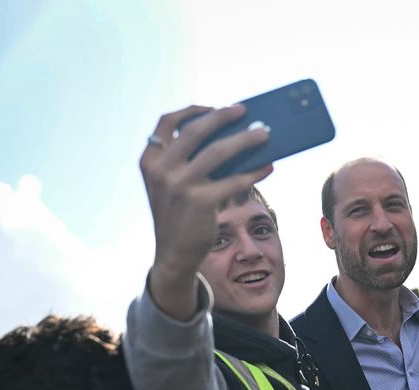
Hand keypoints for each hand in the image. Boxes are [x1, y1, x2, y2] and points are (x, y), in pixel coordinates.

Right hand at [141, 105, 273, 317]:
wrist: (173, 254)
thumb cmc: (179, 214)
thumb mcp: (171, 184)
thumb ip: (186, 161)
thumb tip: (229, 136)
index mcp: (150, 160)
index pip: (166, 122)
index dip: (191, 110)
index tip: (213, 106)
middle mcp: (161, 170)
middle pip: (196, 130)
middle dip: (223, 116)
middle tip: (245, 111)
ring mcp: (180, 186)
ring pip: (219, 151)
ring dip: (246, 139)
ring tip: (265, 134)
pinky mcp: (201, 202)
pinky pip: (234, 179)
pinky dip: (254, 171)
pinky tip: (267, 167)